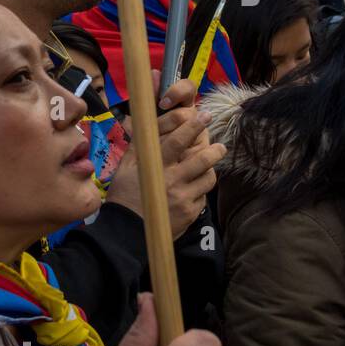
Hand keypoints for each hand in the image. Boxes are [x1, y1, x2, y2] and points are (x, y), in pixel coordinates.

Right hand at [106, 72, 224, 236]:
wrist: (127, 230)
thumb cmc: (124, 194)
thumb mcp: (125, 167)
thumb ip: (140, 146)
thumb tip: (149, 124)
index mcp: (156, 167)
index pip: (178, 141)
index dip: (193, 126)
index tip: (204, 115)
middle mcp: (172, 181)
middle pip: (202, 159)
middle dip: (215, 150)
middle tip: (220, 145)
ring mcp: (183, 198)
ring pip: (208, 177)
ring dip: (210, 169)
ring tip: (209, 167)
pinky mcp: (190, 213)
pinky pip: (203, 196)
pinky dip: (200, 190)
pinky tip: (192, 190)